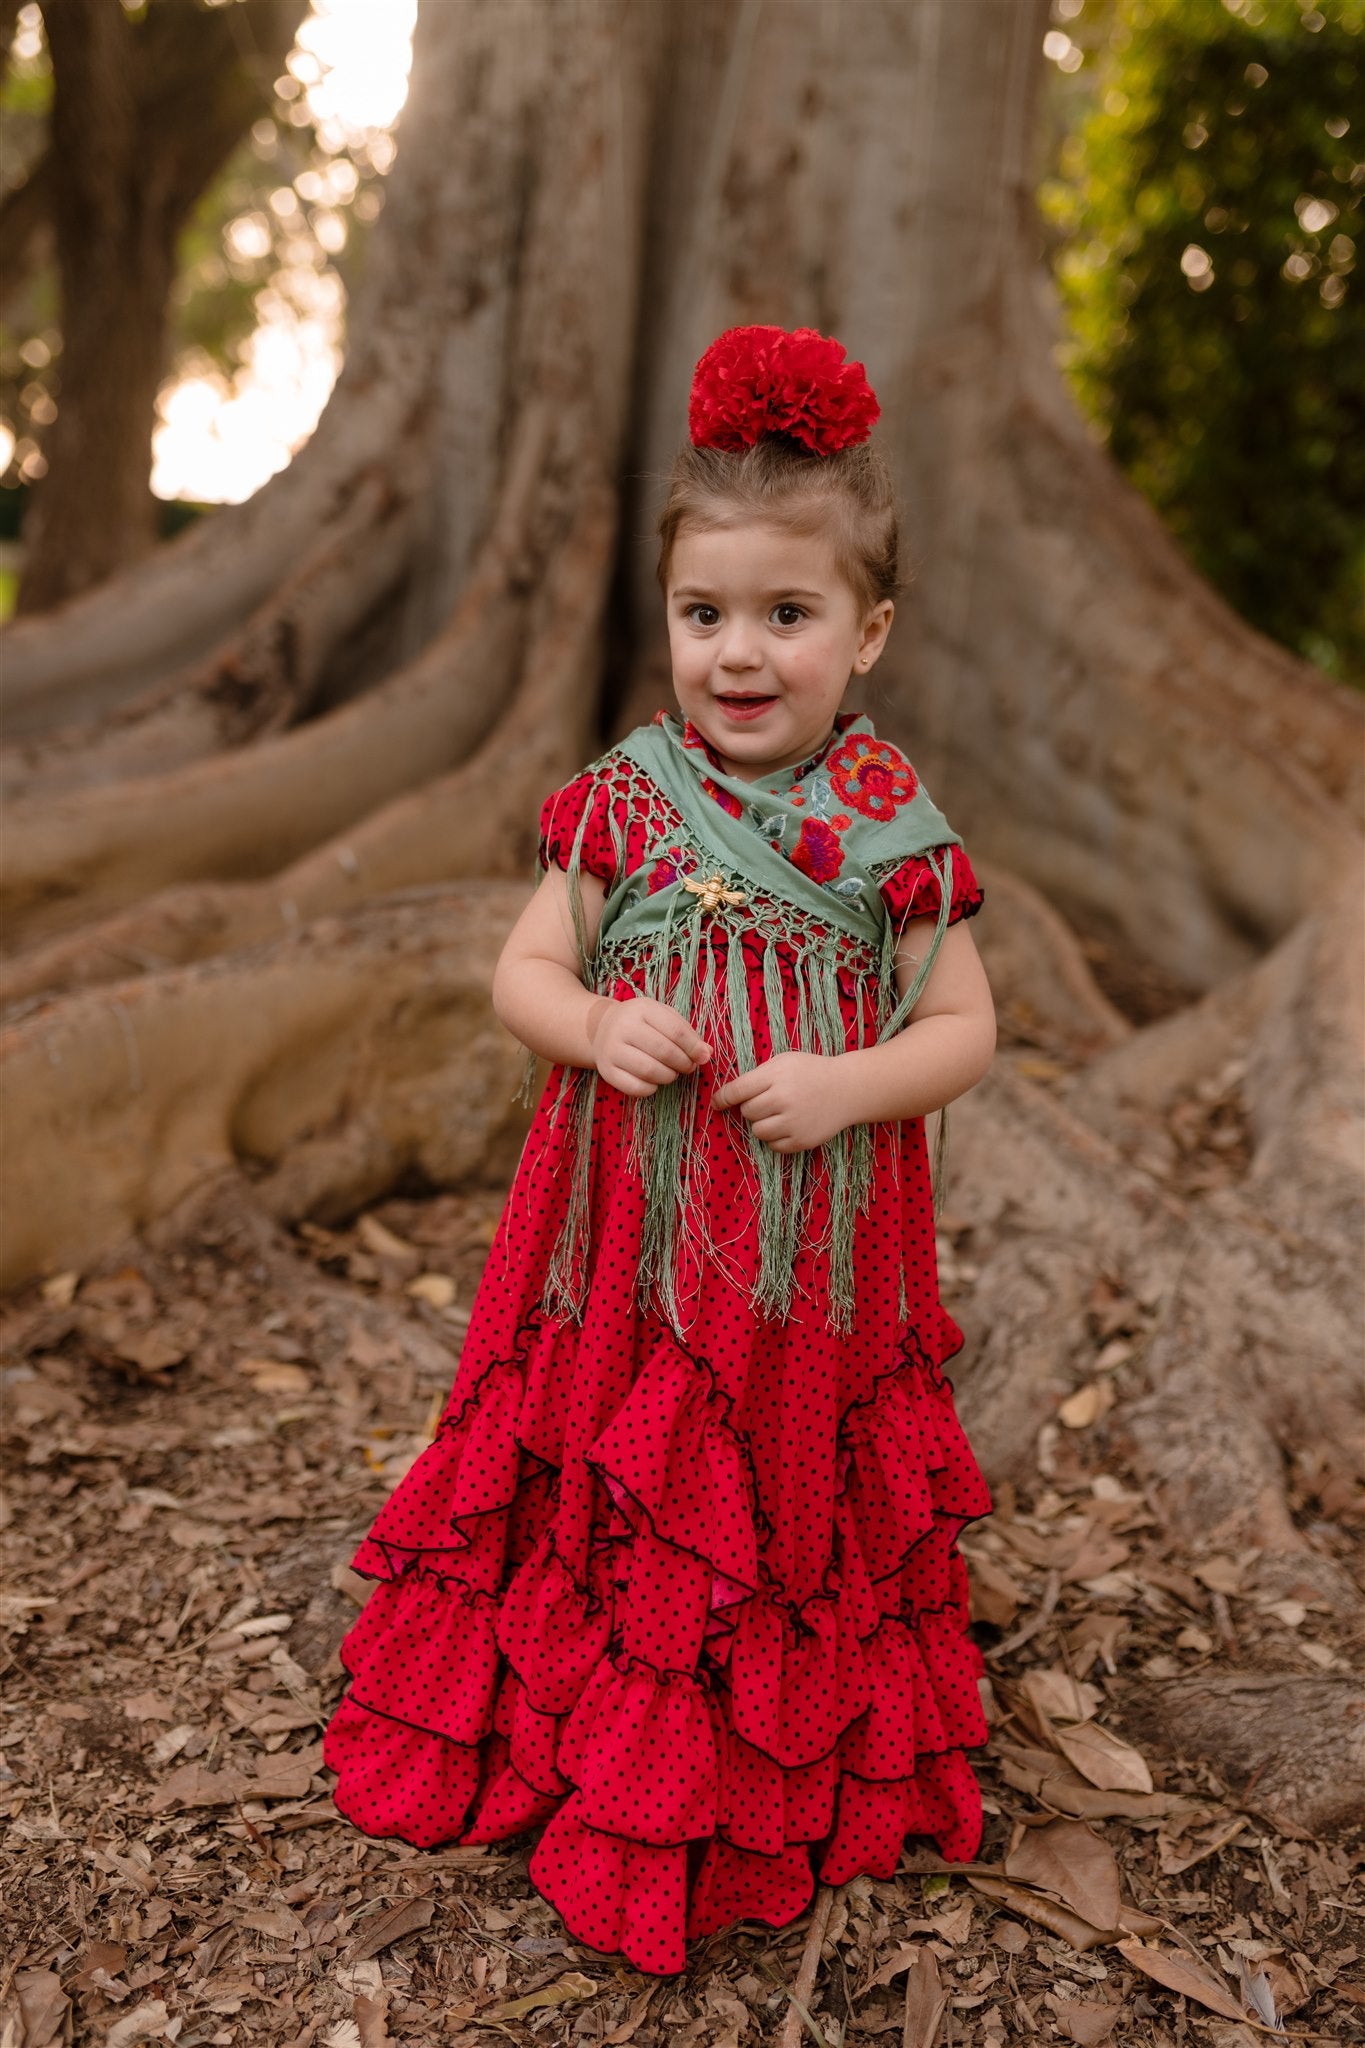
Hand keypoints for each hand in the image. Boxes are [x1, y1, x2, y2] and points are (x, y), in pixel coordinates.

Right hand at [588, 994, 710, 1096]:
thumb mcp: (662, 1016)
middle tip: (688, 1067)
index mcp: (641, 1009)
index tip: (703, 1057)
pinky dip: (651, 1088)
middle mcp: (623, 1027)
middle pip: (664, 1052)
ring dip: (669, 1076)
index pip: (676, 1031)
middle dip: (683, 1063)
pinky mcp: (607, 1071)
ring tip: (672, 1073)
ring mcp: (612, 1050)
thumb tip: (706, 1054)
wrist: (601, 1029)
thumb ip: (686, 1032)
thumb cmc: (640, 1022)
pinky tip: (654, 1081)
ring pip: (650, 1071)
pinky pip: (635, 1087)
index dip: (694, 1047)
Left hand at [713, 1051, 849, 1151]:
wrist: (847, 1089)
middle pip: (747, 1112)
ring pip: (757, 1131)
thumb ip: (758, 1076)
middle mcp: (783, 1100)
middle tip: (769, 1100)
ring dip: (762, 1124)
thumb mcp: (784, 1062)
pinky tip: (789, 1125)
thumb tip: (727, 1096)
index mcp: (777, 1077)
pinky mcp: (801, 1141)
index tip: (717, 1103)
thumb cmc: (811, 1071)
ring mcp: (793, 1123)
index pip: (737, 1091)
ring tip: (778, 1114)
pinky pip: (773, 1146)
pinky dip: (776, 1138)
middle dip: (752, 1107)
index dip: (723, 1098)